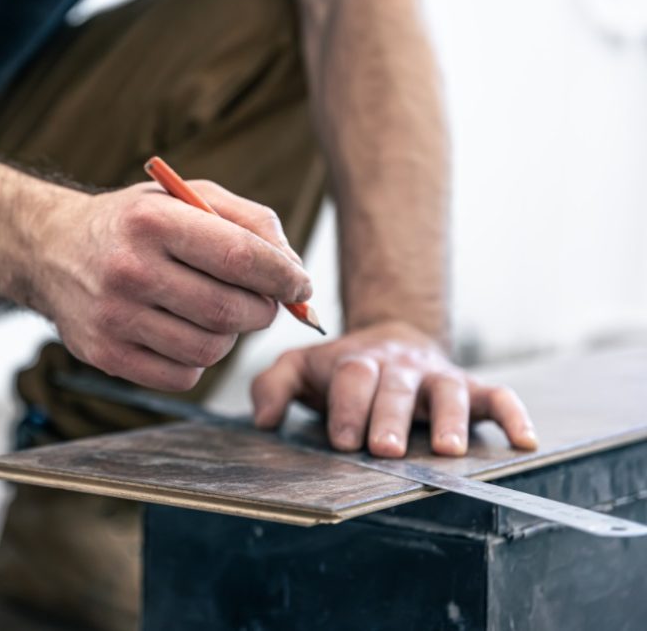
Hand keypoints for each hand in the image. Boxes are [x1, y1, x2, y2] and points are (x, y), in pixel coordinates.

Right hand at [31, 181, 311, 390]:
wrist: (52, 250)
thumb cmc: (135, 223)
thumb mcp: (187, 197)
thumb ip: (250, 221)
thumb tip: (295, 271)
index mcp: (152, 220)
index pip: (240, 257)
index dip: (283, 277)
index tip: (300, 286)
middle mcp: (128, 269)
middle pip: (229, 310)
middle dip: (262, 310)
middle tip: (260, 301)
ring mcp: (113, 317)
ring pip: (210, 350)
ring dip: (229, 337)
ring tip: (214, 313)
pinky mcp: (105, 354)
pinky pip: (183, 376)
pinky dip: (197, 361)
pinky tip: (182, 333)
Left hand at [250, 321, 537, 456]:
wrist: (388, 338)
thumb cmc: (339, 367)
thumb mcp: (299, 367)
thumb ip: (273, 385)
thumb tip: (263, 420)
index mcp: (356, 362)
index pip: (351, 379)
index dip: (348, 407)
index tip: (343, 440)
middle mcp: (399, 368)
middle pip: (396, 387)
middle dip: (390, 417)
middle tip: (384, 449)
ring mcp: (435, 377)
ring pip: (448, 391)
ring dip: (448, 419)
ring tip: (446, 450)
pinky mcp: (469, 387)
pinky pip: (497, 396)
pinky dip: (513, 415)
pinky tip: (525, 440)